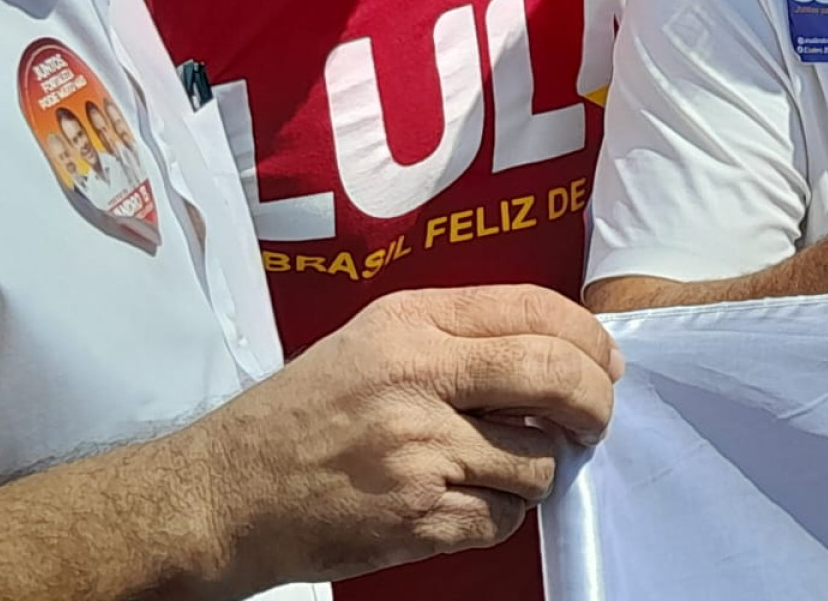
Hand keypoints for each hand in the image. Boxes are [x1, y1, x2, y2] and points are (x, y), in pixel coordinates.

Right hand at [182, 285, 620, 589]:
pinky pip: (502, 518)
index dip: (588, 336)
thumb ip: (456, 336)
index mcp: (409, 323)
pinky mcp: (415, 517)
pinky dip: (500, 515)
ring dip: (539, 470)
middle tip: (596, 419)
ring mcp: (418, 451)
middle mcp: (417, 378)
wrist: (220, 495)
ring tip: (503, 468)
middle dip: (595, 402)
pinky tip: (466, 503)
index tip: (606, 361)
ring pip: (537, 460)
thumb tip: (558, 352)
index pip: (534, 310)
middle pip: (553, 376)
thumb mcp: (371, 341)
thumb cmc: (300, 415)